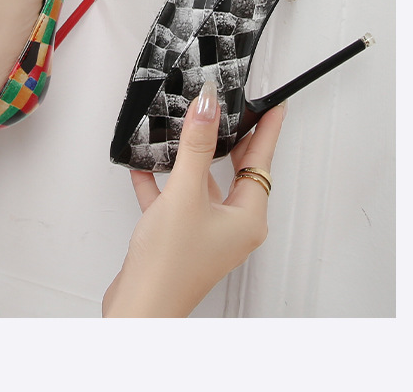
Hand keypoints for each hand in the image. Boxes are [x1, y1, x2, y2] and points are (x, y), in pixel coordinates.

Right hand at [102, 79, 283, 316]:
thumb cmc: (169, 265)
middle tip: (235, 111)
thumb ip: (197, 146)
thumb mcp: (186, 194)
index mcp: (247, 217)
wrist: (139, 307)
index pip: (261, 161)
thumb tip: (209, 106)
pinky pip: (176, 199)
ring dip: (192, 159)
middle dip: (233, 140)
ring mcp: (206, 232)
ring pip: (204, 184)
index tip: (273, 105)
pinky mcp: (181, 237)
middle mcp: (232, 226)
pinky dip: (163, 181)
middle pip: (237, 172)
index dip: (267, 129)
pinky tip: (145, 167)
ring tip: (186, 131)